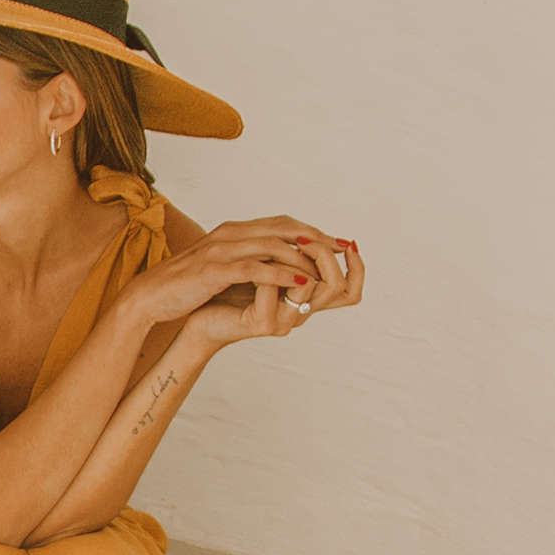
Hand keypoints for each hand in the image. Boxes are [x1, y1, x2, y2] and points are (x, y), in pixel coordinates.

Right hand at [129, 215, 359, 338]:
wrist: (148, 297)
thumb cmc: (184, 287)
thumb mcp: (219, 267)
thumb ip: (244, 259)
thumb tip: (271, 263)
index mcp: (232, 231)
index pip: (281, 223)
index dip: (311, 230)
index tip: (336, 242)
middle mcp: (230, 234)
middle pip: (283, 228)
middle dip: (316, 238)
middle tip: (343, 249)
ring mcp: (221, 250)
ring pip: (273, 245)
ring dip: (303, 257)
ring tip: (327, 268)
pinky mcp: (214, 270)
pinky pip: (254, 268)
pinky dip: (280, 274)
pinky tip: (300, 282)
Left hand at [180, 229, 364, 350]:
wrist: (196, 315)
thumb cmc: (228, 288)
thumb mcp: (265, 266)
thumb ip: (288, 256)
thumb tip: (311, 231)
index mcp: (306, 302)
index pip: (350, 291)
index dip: (358, 267)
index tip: (349, 241)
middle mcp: (300, 314)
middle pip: (336, 286)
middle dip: (324, 253)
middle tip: (305, 239)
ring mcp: (282, 321)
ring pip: (309, 284)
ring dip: (296, 257)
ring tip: (285, 242)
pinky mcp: (260, 323)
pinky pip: (273, 289)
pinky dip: (268, 267)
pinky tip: (256, 256)